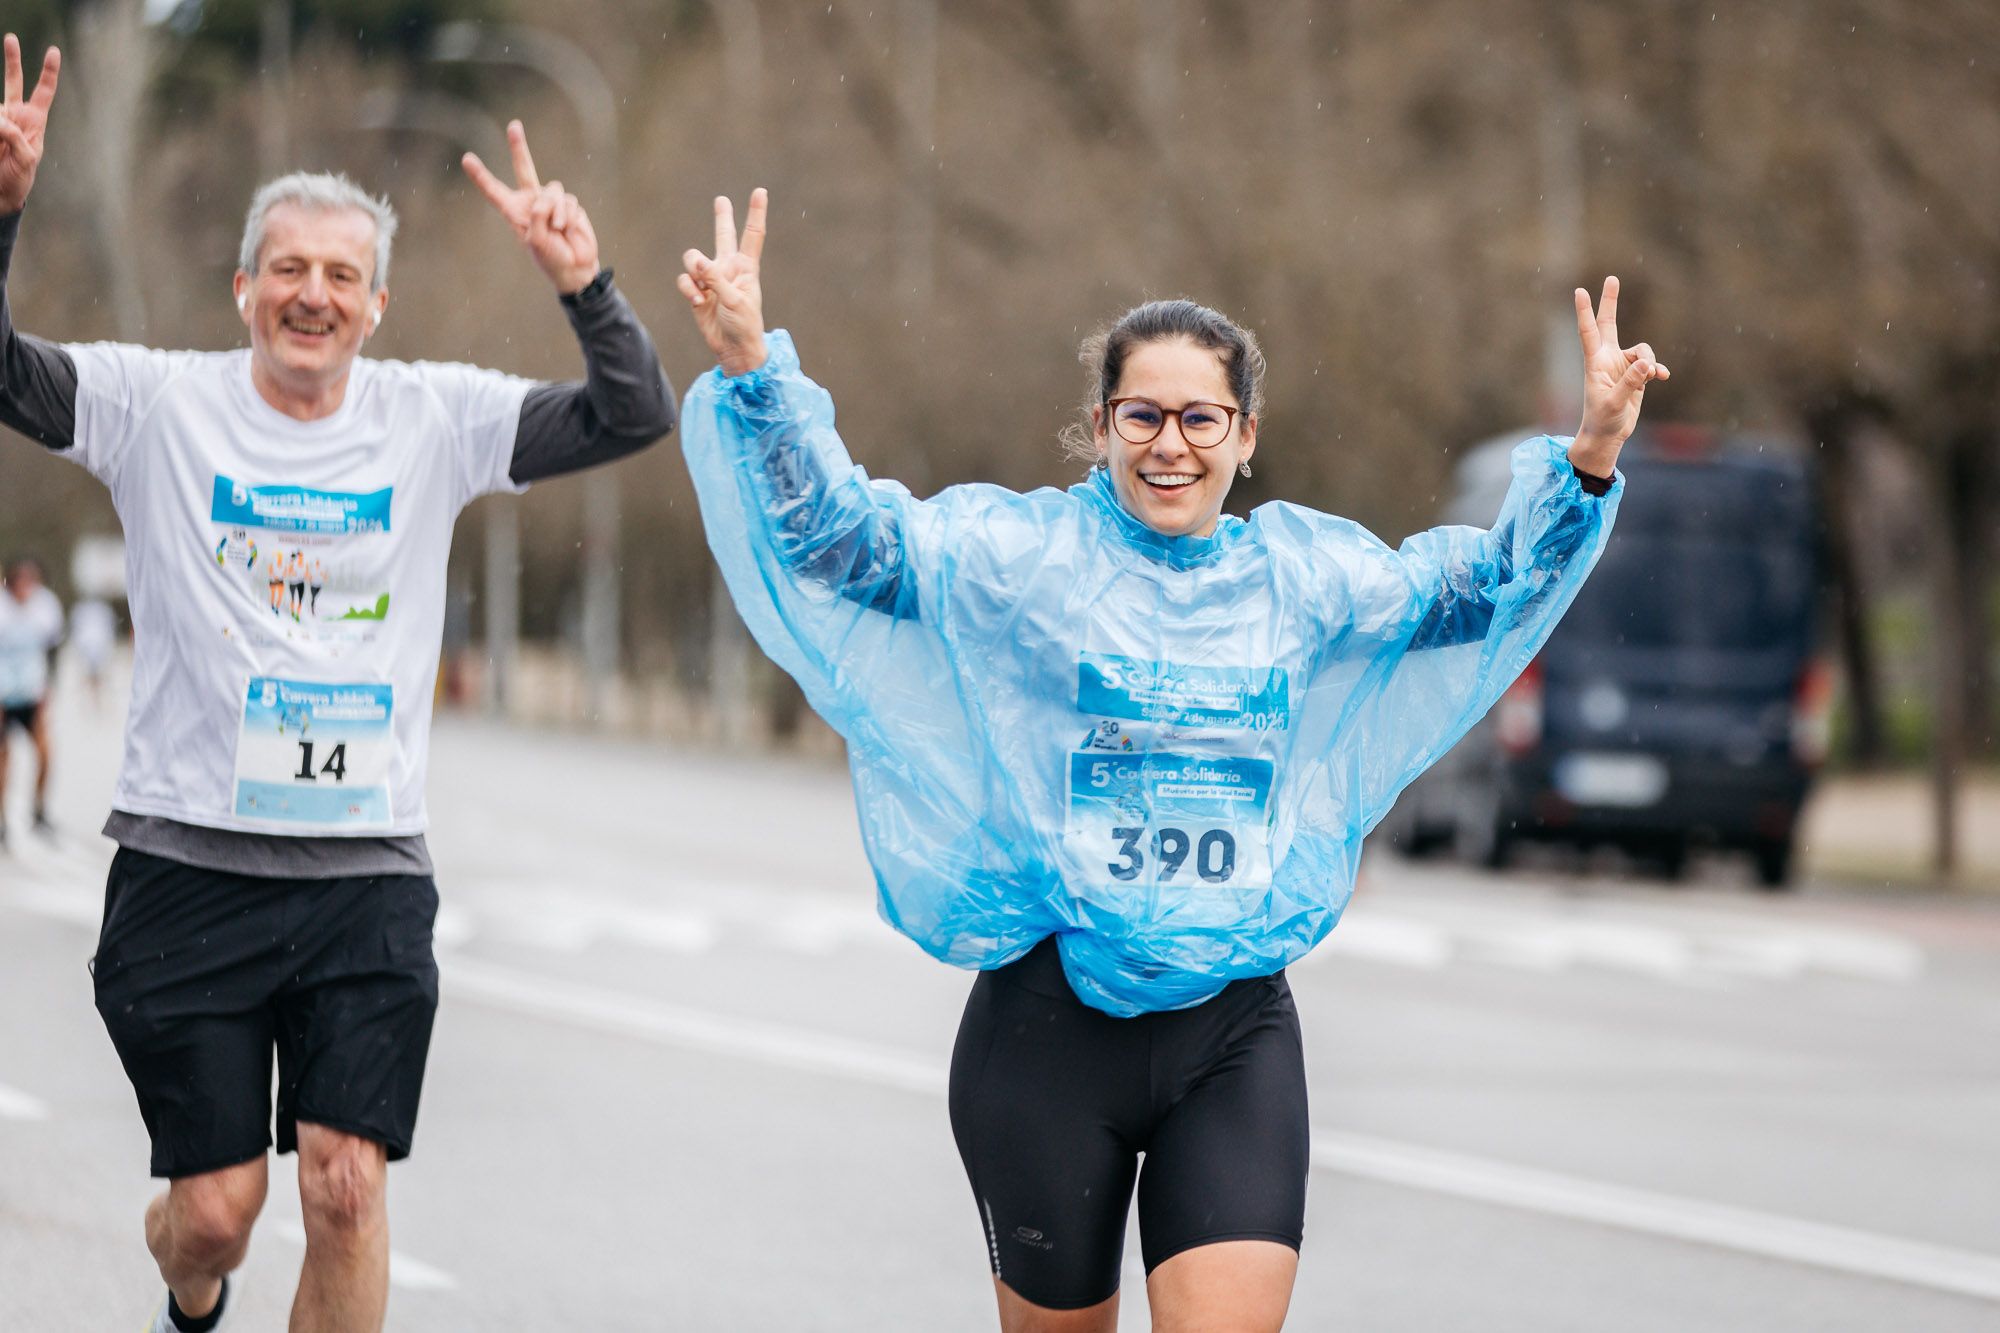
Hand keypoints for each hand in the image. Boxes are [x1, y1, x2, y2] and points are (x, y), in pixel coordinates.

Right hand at [0, 35, 59, 215]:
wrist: (1, 192)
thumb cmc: (19, 178)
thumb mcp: (26, 160)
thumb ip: (15, 136)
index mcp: (34, 122)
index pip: (43, 92)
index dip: (48, 72)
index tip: (53, 51)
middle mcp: (15, 115)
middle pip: (14, 81)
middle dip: (13, 60)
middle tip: (10, 38)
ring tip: (1, 148)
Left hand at [461, 120, 599, 294]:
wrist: (576, 268)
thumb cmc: (550, 258)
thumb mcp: (535, 240)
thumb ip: (537, 215)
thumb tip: (547, 198)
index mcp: (515, 212)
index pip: (495, 191)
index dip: (481, 176)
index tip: (467, 159)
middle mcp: (532, 202)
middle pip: (524, 169)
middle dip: (519, 147)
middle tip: (514, 126)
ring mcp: (552, 202)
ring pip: (552, 191)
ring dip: (555, 212)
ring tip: (558, 230)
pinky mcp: (570, 205)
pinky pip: (568, 201)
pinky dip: (568, 216)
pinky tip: (568, 230)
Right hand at [677, 190, 767, 376]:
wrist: (734, 350)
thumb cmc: (744, 325)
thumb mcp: (735, 300)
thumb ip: (715, 278)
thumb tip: (696, 260)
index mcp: (746, 268)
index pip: (752, 235)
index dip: (755, 213)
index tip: (760, 191)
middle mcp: (728, 269)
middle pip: (723, 236)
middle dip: (722, 218)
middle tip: (721, 200)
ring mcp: (711, 279)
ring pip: (693, 258)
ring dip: (694, 269)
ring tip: (703, 289)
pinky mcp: (697, 292)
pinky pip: (685, 280)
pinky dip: (689, 289)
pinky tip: (698, 301)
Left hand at [1570, 276, 1669, 476]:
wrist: (1608, 435)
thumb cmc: (1602, 420)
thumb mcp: (1614, 403)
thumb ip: (1630, 383)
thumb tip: (1646, 363)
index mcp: (1595, 363)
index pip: (1588, 332)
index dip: (1584, 311)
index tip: (1579, 290)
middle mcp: (1607, 359)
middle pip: (1609, 323)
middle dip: (1610, 301)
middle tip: (1612, 278)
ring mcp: (1622, 365)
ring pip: (1642, 349)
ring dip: (1650, 359)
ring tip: (1653, 375)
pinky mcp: (1636, 375)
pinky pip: (1651, 364)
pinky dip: (1657, 369)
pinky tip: (1662, 377)